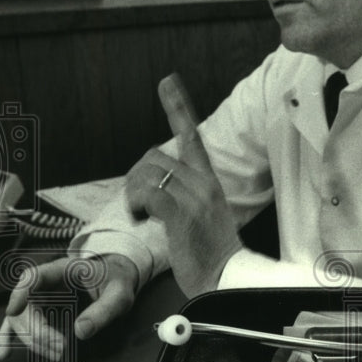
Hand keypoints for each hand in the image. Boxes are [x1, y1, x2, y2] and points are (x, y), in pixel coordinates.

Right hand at [0, 253, 138, 360]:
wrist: (116, 277)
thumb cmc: (117, 280)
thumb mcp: (119, 294)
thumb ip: (104, 310)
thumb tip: (80, 332)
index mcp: (62, 270)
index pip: (32, 277)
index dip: (19, 293)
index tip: (13, 312)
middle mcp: (45, 283)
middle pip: (26, 306)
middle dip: (38, 330)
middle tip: (62, 347)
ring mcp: (40, 297)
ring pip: (22, 319)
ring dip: (32, 340)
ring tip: (56, 355)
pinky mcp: (41, 310)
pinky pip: (21, 324)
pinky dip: (10, 338)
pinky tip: (4, 354)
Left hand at [125, 76, 241, 298]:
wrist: (227, 279)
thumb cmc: (211, 254)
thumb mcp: (201, 217)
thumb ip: (183, 196)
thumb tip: (156, 188)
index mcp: (208, 181)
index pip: (192, 136)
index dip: (178, 107)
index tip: (167, 82)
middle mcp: (203, 183)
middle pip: (155, 155)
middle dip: (136, 177)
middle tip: (139, 203)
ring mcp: (194, 198)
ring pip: (148, 172)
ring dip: (134, 193)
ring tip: (143, 214)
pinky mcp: (182, 214)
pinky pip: (149, 192)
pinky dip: (138, 204)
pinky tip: (144, 219)